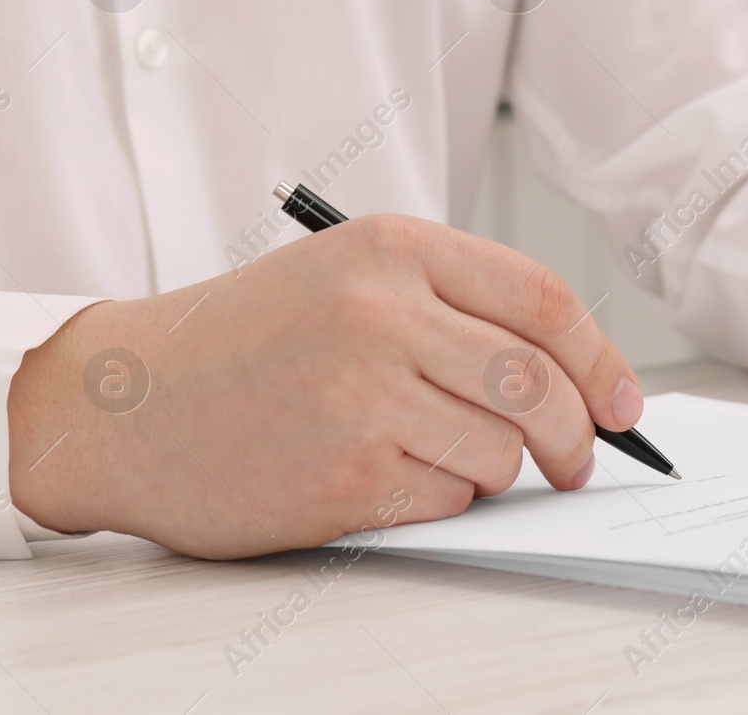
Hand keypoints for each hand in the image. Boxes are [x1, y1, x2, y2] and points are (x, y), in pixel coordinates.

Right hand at [7, 215, 642, 558]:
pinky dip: (443, 498)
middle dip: (577, 434)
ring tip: (443, 457)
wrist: (124, 402)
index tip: (622, 403)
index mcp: (394, 248)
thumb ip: (455, 306)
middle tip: (577, 460)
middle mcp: (383, 312)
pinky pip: (449, 497)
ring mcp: (363, 394)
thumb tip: (576, 375)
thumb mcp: (349, 277)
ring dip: (497, 469)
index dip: (602, 360)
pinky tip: (390, 476)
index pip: (544, 301)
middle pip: (538, 383)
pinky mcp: (344, 473)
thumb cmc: (247, 340)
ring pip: (502, 450)